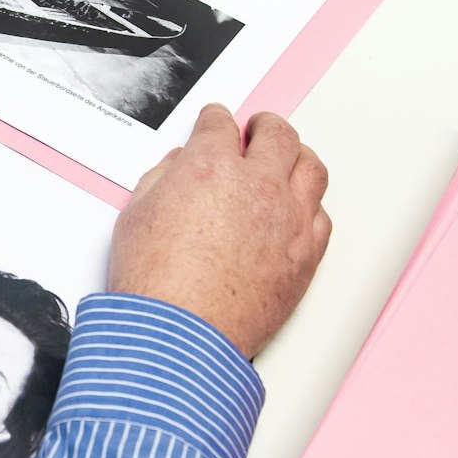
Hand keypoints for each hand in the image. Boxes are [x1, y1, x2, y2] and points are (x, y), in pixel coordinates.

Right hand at [109, 107, 331, 358]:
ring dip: (298, 156)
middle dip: (265, 126)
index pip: (220, 125)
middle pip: (277, 134)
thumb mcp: (135, 215)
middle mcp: (257, 186)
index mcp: (211, 167)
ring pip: (311, 168)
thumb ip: (162, 180)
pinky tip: (300, 209)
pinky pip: (322, 217)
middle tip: (258, 129)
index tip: (215, 124)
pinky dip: (310, 206)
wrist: (179, 336)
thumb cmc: (156, 285)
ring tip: (289, 159)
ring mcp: (288, 220)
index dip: (215, 121)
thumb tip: (178, 169)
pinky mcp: (305, 256)